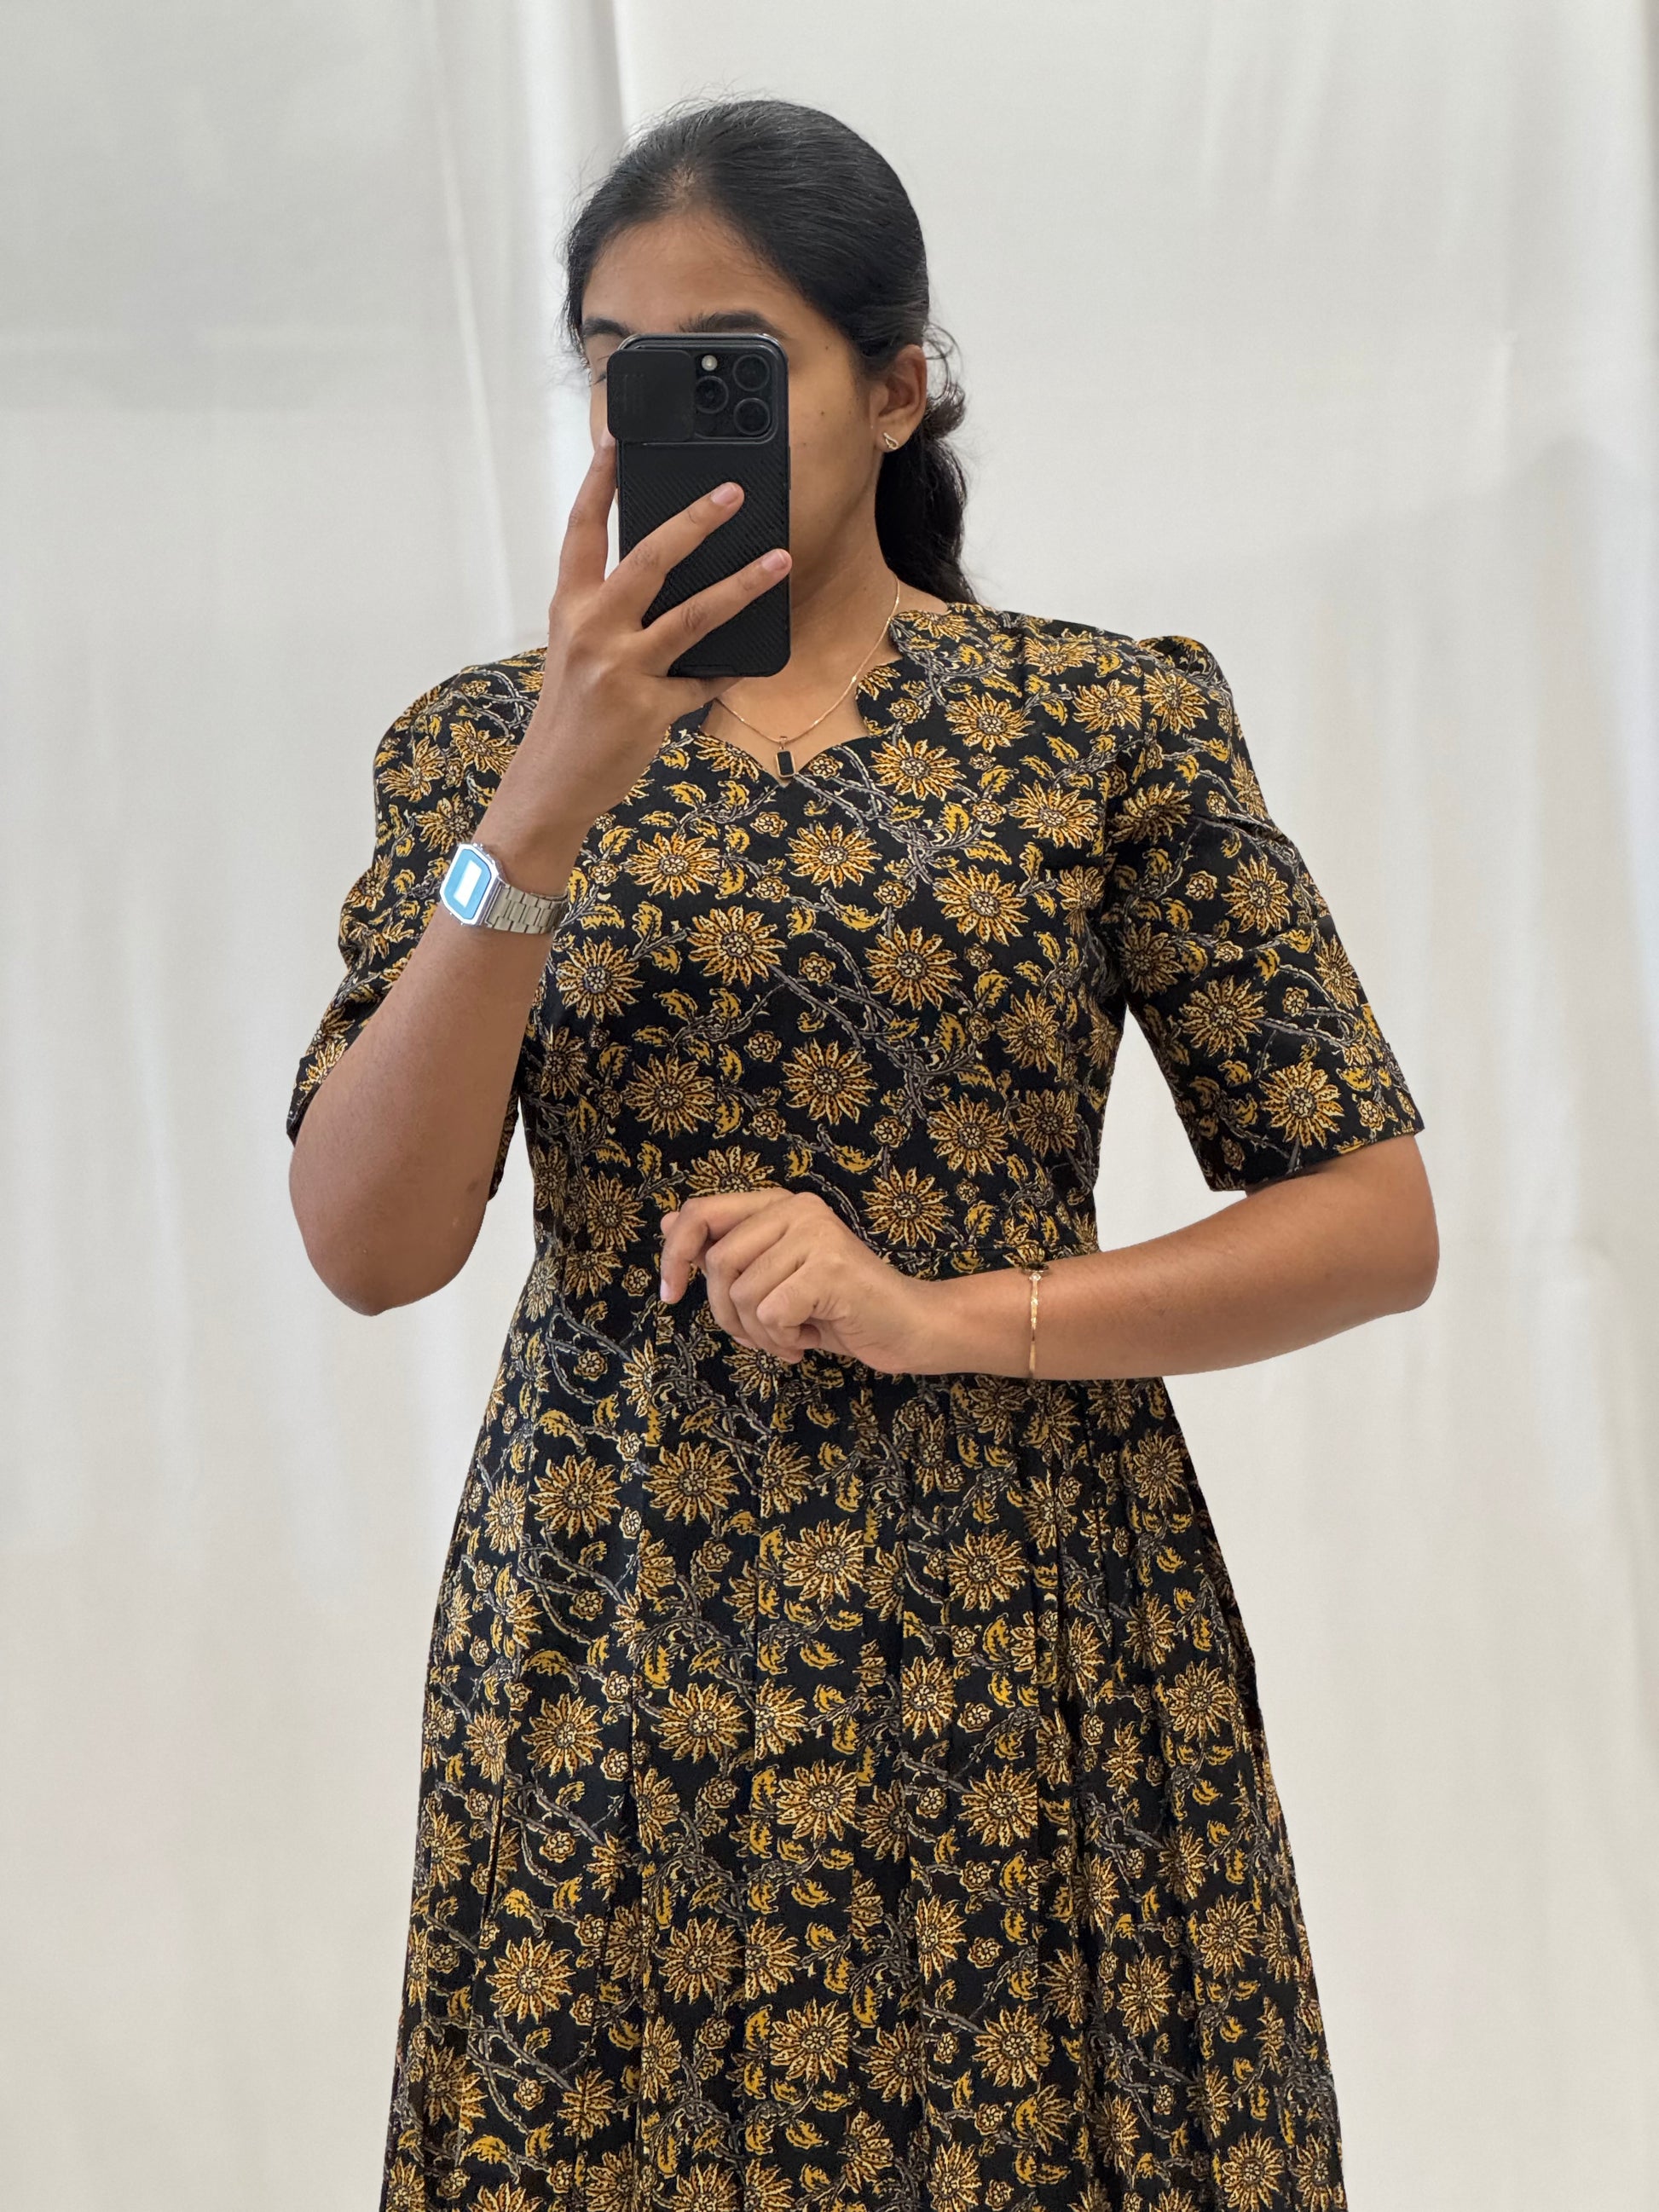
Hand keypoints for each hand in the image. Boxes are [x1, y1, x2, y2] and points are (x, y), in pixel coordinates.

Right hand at [480, 432, 791, 868]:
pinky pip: (704, 682)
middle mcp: (591, 630)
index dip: (599, 483)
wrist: (553, 784)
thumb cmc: (570, 714)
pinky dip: (729, 672)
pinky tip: (752, 661)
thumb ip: (610, 615)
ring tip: (780, 562)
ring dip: (742, 585)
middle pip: (648, 559)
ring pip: (693, 616)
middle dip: (694, 521)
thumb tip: (672, 580)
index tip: (618, 440)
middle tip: (733, 492)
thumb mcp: (575, 653)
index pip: (582, 532)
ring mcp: (621, 669)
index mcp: (570, 608)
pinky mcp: (649, 708)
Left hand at [658, 1188, 946, 1375]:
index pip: (701, 1213)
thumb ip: (729, 1247)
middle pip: (718, 1262)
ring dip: (761, 1334)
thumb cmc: (839, 1308)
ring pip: (741, 1295)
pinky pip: (771, 1314)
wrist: (909, 1327)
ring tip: (794, 1335)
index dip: (675, 1254)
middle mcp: (798, 1209)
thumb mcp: (775, 1277)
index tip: (670, 1295)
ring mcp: (815, 1235)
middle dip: (727, 1314)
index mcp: (780, 1205)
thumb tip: (670, 1222)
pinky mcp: (829, 1269)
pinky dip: (783, 1341)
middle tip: (762, 1334)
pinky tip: (810, 1339)